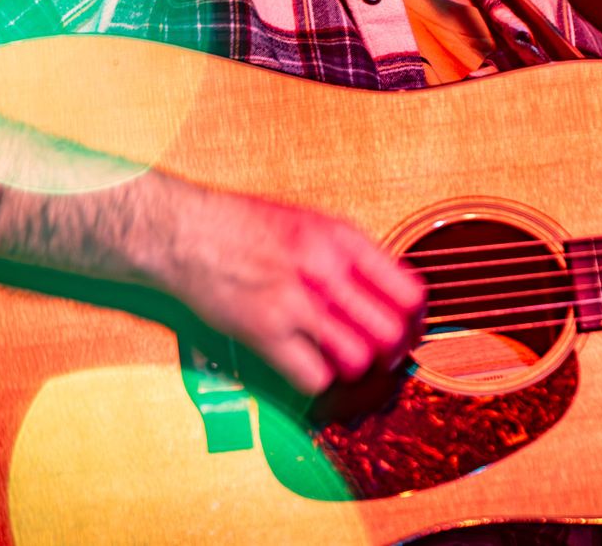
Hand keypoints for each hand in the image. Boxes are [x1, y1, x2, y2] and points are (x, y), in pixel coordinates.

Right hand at [164, 188, 426, 395]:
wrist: (185, 232)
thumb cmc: (243, 226)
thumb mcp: (310, 221)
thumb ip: (350, 254)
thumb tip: (388, 292)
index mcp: (342, 238)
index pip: (409, 293)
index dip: (415, 320)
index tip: (408, 328)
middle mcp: (326, 269)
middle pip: (390, 333)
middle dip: (391, 352)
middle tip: (380, 354)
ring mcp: (296, 304)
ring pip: (358, 361)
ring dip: (353, 368)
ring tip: (340, 359)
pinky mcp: (266, 333)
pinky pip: (314, 377)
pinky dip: (317, 379)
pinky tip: (307, 364)